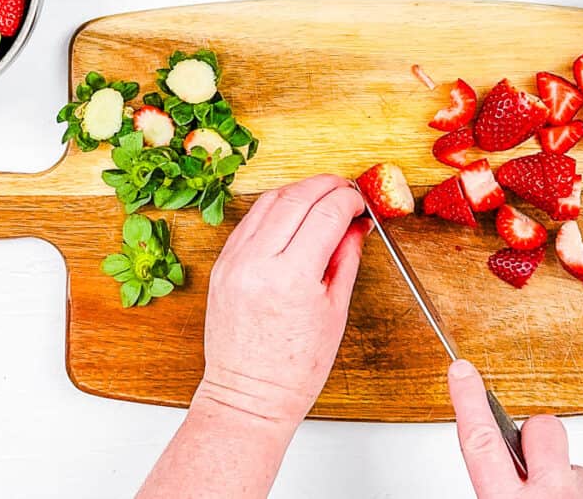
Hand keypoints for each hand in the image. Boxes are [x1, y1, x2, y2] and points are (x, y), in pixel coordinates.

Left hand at [193, 174, 368, 430]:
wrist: (249, 395)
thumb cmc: (294, 367)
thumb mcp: (334, 311)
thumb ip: (346, 259)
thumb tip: (357, 225)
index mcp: (292, 278)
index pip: (326, 214)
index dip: (349, 200)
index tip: (361, 202)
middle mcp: (258, 263)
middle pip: (297, 198)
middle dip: (326, 185)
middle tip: (346, 189)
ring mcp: (234, 262)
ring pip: (269, 201)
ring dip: (299, 190)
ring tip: (321, 196)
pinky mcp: (221, 265)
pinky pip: (248, 221)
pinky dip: (273, 208)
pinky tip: (291, 213)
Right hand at [448, 360, 582, 498]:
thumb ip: (500, 492)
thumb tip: (504, 480)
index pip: (481, 440)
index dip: (469, 400)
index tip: (462, 370)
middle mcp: (552, 493)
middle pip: (541, 429)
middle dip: (537, 435)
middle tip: (537, 465)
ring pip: (576, 467)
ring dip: (569, 485)